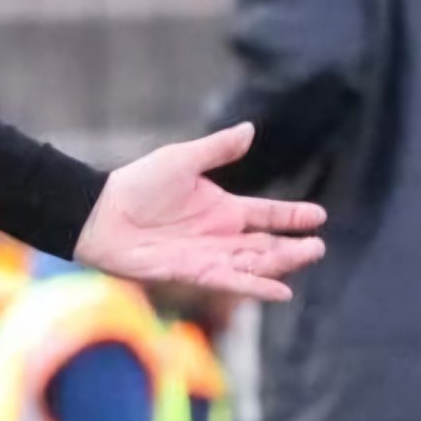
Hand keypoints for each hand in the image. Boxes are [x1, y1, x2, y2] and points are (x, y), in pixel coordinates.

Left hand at [75, 123, 326, 301]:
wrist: (100, 213)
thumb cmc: (136, 184)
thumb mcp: (181, 160)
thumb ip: (217, 149)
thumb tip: (250, 129)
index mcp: (222, 208)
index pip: (267, 214)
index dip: (293, 216)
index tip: (320, 216)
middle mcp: (220, 235)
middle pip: (267, 244)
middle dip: (294, 247)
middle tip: (318, 245)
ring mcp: (209, 255)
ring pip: (254, 263)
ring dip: (281, 263)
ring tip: (308, 255)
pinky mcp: (193, 273)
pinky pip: (230, 281)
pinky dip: (255, 287)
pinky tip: (280, 292)